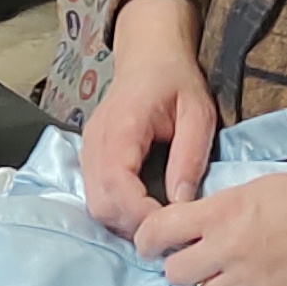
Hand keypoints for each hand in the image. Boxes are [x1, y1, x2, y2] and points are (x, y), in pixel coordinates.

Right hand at [79, 0, 217, 232]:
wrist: (149, 56)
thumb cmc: (177, 81)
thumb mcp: (198, 113)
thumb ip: (190, 157)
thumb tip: (182, 203)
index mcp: (122, 126)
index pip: (117, 183)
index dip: (141, 213)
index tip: (171, 223)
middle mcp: (96, 141)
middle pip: (100, 203)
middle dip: (133, 224)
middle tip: (168, 229)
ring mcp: (88, 150)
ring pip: (95, 204)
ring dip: (124, 221)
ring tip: (159, 221)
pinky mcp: (90, 157)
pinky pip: (96, 195)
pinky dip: (118, 210)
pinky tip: (144, 209)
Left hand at [135, 161, 286, 285]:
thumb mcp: (259, 188)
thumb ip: (222, 209)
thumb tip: (196, 224)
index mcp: (222, 211)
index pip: (157, 230)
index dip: (147, 240)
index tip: (151, 243)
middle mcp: (228, 248)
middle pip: (173, 273)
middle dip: (179, 268)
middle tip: (194, 262)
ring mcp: (249, 280)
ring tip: (227, 277)